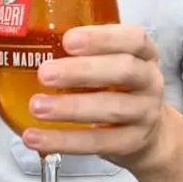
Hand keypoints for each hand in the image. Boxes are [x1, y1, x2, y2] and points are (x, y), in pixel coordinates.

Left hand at [24, 24, 169, 171]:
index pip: (134, 38)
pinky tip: (36, 138)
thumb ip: (86, 55)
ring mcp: (145, 113)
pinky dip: (64, 141)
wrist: (149, 134)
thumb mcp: (113, 65)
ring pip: (111, 109)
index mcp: (144, 54)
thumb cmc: (120, 89)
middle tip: (45, 73)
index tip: (68, 40)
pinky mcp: (132, 143)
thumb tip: (33, 46)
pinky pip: (97, 142)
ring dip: (70, 108)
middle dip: (82, 71)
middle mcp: (150, 81)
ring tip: (37, 106)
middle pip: (123, 71)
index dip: (102, 38)